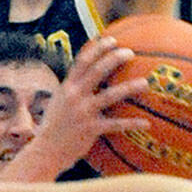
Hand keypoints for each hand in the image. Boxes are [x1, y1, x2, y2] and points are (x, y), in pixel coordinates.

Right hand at [23, 36, 149, 175]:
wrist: (45, 151)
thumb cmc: (55, 128)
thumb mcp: (59, 103)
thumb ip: (72, 90)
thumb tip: (87, 79)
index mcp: (67, 87)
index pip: (82, 60)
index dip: (98, 48)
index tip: (112, 39)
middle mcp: (74, 96)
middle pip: (98, 70)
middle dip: (115, 58)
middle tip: (130, 53)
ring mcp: (83, 112)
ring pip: (111, 95)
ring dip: (130, 87)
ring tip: (145, 83)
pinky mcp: (91, 129)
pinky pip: (116, 124)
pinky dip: (132, 124)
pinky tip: (146, 124)